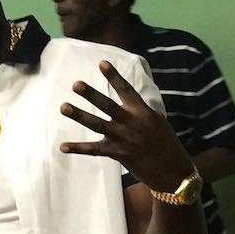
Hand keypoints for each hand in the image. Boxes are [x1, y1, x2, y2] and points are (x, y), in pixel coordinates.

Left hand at [59, 60, 193, 190]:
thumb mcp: (156, 121)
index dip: (114, 76)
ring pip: (97, 124)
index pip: (126, 89)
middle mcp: (131, 122)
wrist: (172, 170)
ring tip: (64, 107)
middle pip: (107, 105)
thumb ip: (140, 110)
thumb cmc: (165, 144)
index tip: (102, 63)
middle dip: (91, 94)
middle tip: (75, 84)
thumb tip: (128, 98)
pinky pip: (93, 150)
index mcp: (142, 111)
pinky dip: (78, 148)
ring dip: (79, 115)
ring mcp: (122, 138)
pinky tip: (62, 147)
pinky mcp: (117, 153)